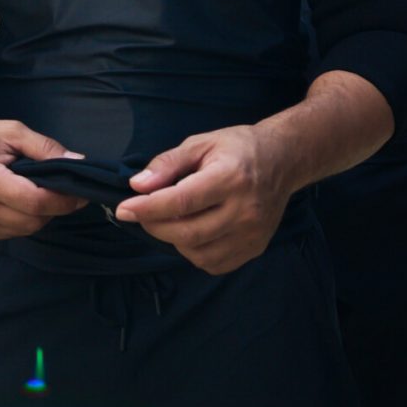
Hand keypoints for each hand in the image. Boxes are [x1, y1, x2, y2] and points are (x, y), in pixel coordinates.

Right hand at [0, 113, 84, 239]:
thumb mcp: (12, 131)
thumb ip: (46, 148)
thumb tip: (78, 162)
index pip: (36, 202)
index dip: (64, 200)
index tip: (80, 193)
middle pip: (34, 221)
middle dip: (54, 207)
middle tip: (61, 189)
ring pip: (25, 230)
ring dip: (38, 215)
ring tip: (36, 191)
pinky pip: (11, 233)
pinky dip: (22, 220)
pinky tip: (17, 201)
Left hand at [114, 125, 295, 274]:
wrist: (282, 161)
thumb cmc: (237, 148)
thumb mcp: (201, 143)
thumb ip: (167, 164)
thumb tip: (137, 186)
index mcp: (231, 178)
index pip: (181, 201)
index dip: (148, 208)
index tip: (124, 209)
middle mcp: (245, 210)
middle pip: (188, 232)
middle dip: (155, 226)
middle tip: (141, 214)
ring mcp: (253, 233)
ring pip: (198, 253)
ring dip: (174, 240)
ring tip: (172, 219)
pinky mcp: (255, 248)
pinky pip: (213, 263)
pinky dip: (194, 252)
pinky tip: (193, 232)